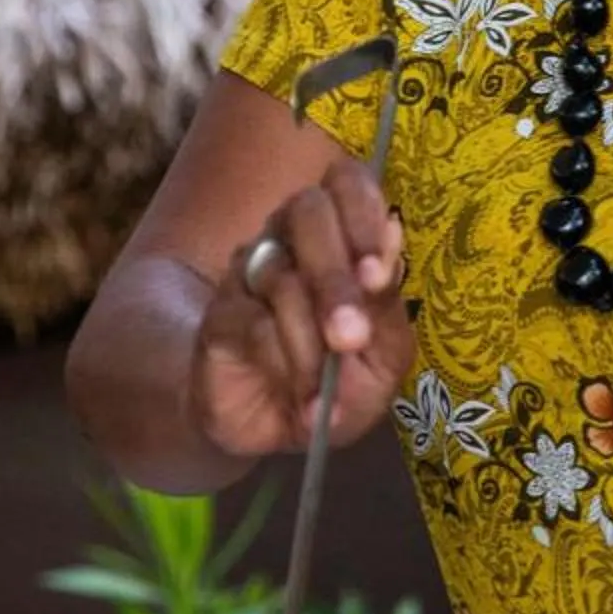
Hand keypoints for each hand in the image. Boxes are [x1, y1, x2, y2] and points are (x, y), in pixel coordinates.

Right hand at [187, 158, 413, 459]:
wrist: (276, 431)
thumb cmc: (341, 383)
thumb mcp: (384, 356)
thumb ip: (388, 302)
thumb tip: (392, 234)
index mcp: (344, 233)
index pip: (348, 182)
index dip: (362, 214)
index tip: (376, 275)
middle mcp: (293, 236)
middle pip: (307, 214)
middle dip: (335, 280)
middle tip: (351, 337)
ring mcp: (251, 269)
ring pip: (280, 275)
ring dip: (310, 340)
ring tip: (327, 390)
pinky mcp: (221, 312)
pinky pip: (252, 322)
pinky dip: (284, 365)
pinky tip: (304, 401)